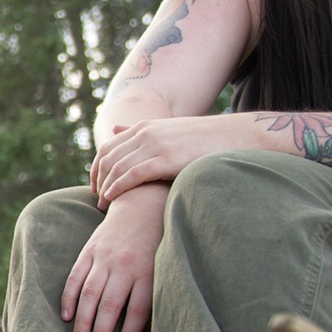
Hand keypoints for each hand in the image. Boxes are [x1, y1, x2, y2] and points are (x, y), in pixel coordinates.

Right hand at [61, 185, 166, 331]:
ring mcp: (104, 257)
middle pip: (111, 305)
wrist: (142, 204)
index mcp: (147, 272)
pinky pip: (76, 277)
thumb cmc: (157, 242)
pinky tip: (67, 316)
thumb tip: (147, 328)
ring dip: (83, 320)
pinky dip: (69, 297)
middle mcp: (125, 266)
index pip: (137, 310)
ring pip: (91, 294)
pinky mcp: (90, 250)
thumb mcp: (163, 266)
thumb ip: (154, 292)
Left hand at [89, 114, 257, 205]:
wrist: (236, 136)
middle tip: (95, 198)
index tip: (95, 185)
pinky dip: (118, 187)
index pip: (108, 147)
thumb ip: (140, 132)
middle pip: (108, 157)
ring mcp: (156, 144)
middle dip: (98, 179)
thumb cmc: (204, 139)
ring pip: (117, 167)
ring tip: (102, 204)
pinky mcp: (167, 159)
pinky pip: (132, 174)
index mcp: (145, 126)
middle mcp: (146, 133)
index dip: (96, 167)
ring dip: (106, 187)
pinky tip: (112, 198)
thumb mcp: (168, 130)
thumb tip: (115, 129)